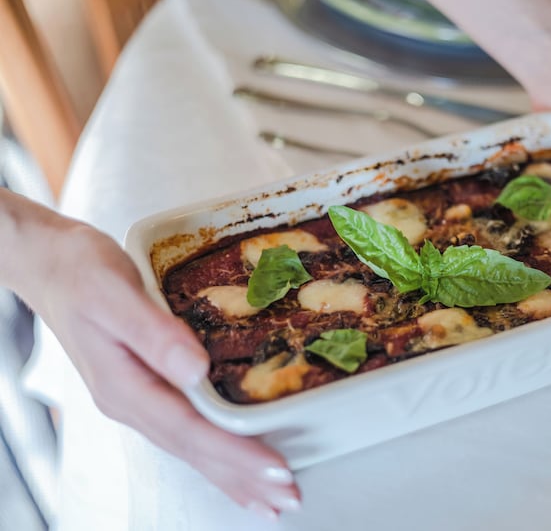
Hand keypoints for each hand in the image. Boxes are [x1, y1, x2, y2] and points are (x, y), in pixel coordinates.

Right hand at [4, 194, 300, 518]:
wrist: (50, 264)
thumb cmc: (80, 271)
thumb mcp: (114, 293)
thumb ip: (154, 333)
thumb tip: (196, 370)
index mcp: (124, 385)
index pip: (189, 429)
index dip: (235, 452)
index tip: (274, 468)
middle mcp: (132, 402)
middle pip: (194, 450)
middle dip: (243, 476)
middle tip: (289, 497)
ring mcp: (137, 399)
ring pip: (192, 446)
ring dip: (233, 472)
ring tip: (271, 497)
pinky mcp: (147, 388)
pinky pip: (187, 429)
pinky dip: (216, 450)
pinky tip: (235, 462)